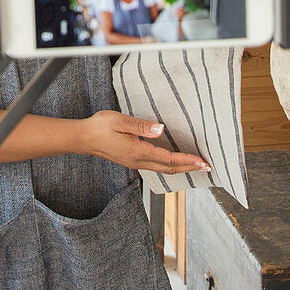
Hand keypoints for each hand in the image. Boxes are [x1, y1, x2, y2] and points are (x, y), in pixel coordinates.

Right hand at [81, 111, 209, 174]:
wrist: (83, 138)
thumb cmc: (100, 127)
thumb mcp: (120, 120)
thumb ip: (141, 125)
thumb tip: (160, 129)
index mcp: (138, 152)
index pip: (168, 159)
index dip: (187, 160)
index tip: (202, 161)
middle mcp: (138, 161)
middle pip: (169, 168)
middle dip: (189, 167)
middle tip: (206, 166)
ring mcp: (134, 163)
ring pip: (163, 169)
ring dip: (180, 167)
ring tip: (194, 165)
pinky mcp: (131, 161)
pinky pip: (155, 166)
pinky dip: (169, 165)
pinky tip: (173, 161)